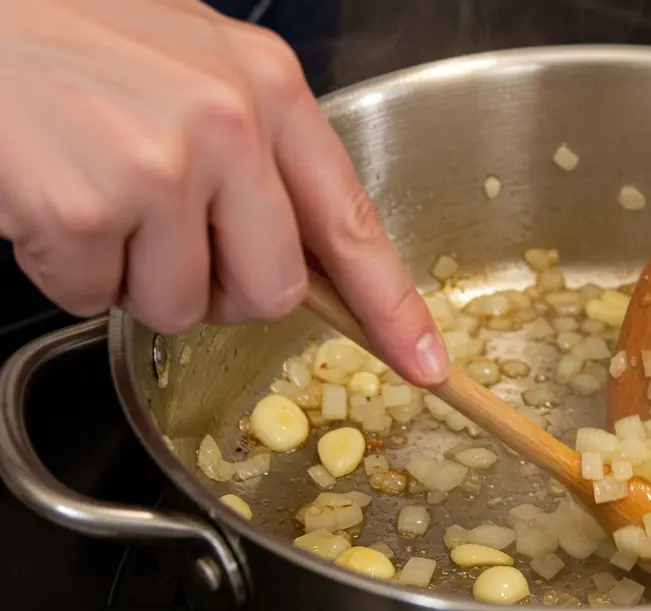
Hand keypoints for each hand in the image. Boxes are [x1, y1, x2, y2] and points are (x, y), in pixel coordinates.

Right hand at [0, 0, 448, 385]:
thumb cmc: (76, 31)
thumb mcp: (201, 64)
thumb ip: (262, 152)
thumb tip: (304, 255)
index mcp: (270, 89)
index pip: (352, 223)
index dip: (391, 306)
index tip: (423, 360)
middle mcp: (228, 126)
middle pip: (272, 294)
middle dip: (222, 295)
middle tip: (170, 243)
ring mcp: (157, 166)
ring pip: (179, 308)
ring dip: (134, 281)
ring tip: (100, 203)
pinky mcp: (83, 206)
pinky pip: (93, 299)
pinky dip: (66, 273)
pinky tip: (50, 201)